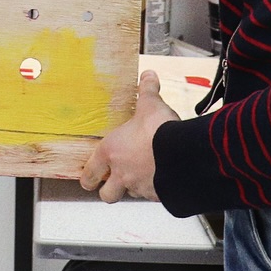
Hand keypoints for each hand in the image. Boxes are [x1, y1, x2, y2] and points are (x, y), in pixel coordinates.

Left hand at [79, 71, 179, 202]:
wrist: (183, 154)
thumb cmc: (159, 131)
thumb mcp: (150, 105)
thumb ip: (147, 90)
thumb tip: (148, 75)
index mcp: (111, 152)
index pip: (89, 173)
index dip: (88, 177)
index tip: (88, 178)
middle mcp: (122, 173)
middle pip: (106, 195)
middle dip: (108, 191)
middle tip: (111, 184)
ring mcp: (140, 187)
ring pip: (131, 194)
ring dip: (134, 186)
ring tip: (142, 175)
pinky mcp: (158, 195)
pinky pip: (153, 195)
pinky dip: (155, 189)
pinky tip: (162, 178)